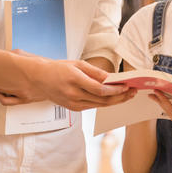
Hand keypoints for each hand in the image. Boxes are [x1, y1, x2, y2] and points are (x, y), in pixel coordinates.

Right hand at [0, 52, 135, 111]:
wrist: (39, 79)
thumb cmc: (58, 69)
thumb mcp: (77, 64)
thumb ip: (95, 72)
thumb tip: (111, 78)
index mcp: (74, 80)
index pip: (100, 89)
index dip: (116, 90)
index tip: (127, 86)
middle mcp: (73, 94)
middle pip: (102, 100)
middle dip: (120, 97)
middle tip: (132, 92)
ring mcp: (73, 104)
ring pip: (99, 105)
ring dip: (115, 101)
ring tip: (126, 95)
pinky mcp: (73, 108)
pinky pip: (92, 106)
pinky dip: (104, 103)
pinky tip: (113, 98)